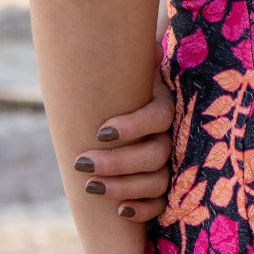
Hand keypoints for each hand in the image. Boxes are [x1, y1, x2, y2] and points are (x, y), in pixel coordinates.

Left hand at [72, 54, 174, 222]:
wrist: (121, 104)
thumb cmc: (117, 87)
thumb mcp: (121, 73)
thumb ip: (127, 60)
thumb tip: (134, 42)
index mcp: (164, 102)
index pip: (157, 117)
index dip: (132, 126)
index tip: (101, 132)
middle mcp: (172, 133)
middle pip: (156, 153)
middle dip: (117, 162)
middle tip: (81, 163)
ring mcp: (172, 161)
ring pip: (158, 180)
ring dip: (123, 186)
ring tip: (90, 186)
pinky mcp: (165, 185)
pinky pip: (162, 203)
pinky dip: (143, 209)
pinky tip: (120, 211)